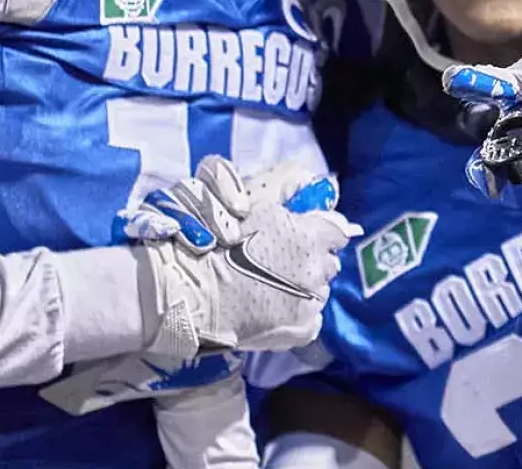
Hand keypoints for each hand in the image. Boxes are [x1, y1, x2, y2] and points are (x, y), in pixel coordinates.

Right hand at [40, 158, 359, 416]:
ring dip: (301, 284)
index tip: (299, 232)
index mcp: (307, 233)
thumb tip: (311, 190)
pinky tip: (267, 306)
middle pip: (327, 259)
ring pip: (317, 287)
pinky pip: (309, 315)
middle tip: (275, 258)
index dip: (317, 229)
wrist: (185, 293)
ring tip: (267, 284)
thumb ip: (280, 192)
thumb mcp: (243, 200)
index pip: (336, 228)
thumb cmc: (206, 239)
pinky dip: (294, 310)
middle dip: (308, 257)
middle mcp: (317, 268)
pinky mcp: (303, 330)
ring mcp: (311, 302)